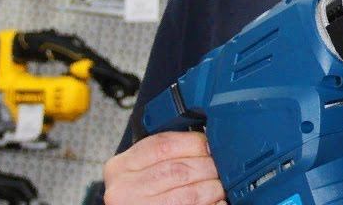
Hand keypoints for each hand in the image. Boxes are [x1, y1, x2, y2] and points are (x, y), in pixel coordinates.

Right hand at [103, 131, 224, 204]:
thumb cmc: (138, 193)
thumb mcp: (140, 169)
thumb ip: (164, 154)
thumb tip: (206, 144)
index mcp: (121, 166)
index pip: (164, 144)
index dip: (195, 143)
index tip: (210, 146)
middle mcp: (125, 189)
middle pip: (180, 169)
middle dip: (208, 167)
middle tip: (221, 168)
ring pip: (190, 193)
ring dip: (213, 189)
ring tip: (219, 187)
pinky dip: (212, 204)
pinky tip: (216, 201)